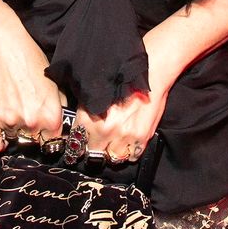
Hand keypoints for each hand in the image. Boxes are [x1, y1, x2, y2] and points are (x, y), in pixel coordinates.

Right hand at [0, 18, 65, 153]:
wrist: (8, 49)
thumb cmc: (33, 64)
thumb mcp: (56, 87)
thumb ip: (61, 110)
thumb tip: (62, 129)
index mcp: (52, 117)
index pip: (52, 142)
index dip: (47, 135)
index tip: (42, 131)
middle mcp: (33, 122)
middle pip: (32, 142)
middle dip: (30, 132)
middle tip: (25, 114)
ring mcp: (11, 121)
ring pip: (14, 139)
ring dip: (13, 131)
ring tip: (13, 110)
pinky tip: (0, 130)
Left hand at [72, 38, 173, 161]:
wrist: (151, 71)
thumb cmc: (124, 79)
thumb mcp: (96, 92)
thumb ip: (86, 111)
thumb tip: (78, 126)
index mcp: (88, 117)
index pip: (76, 141)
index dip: (79, 141)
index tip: (83, 142)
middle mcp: (104, 129)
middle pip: (93, 153)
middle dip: (96, 146)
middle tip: (101, 139)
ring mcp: (123, 136)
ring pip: (112, 157)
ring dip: (114, 150)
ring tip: (117, 139)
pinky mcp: (141, 138)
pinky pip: (131, 156)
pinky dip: (131, 150)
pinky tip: (130, 138)